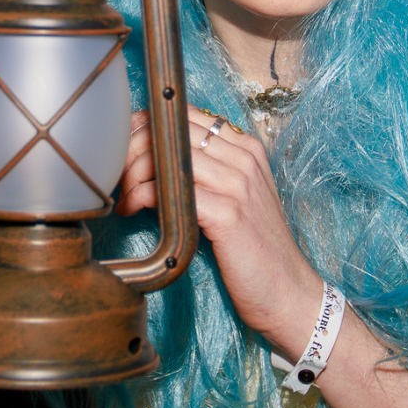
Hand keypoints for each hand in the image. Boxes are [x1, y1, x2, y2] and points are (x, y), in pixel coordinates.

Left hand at [117, 109, 322, 347]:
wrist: (288, 292)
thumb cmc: (255, 250)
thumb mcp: (236, 198)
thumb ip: (207, 172)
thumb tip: (155, 157)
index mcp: (246, 148)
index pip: (185, 115)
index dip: (146, 127)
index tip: (125, 149)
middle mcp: (244, 158)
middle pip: (172, 130)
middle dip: (134, 149)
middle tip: (119, 177)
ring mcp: (238, 183)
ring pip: (167, 156)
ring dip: (134, 175)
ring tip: (124, 198)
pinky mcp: (228, 212)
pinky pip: (171, 189)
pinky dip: (143, 196)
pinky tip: (134, 210)